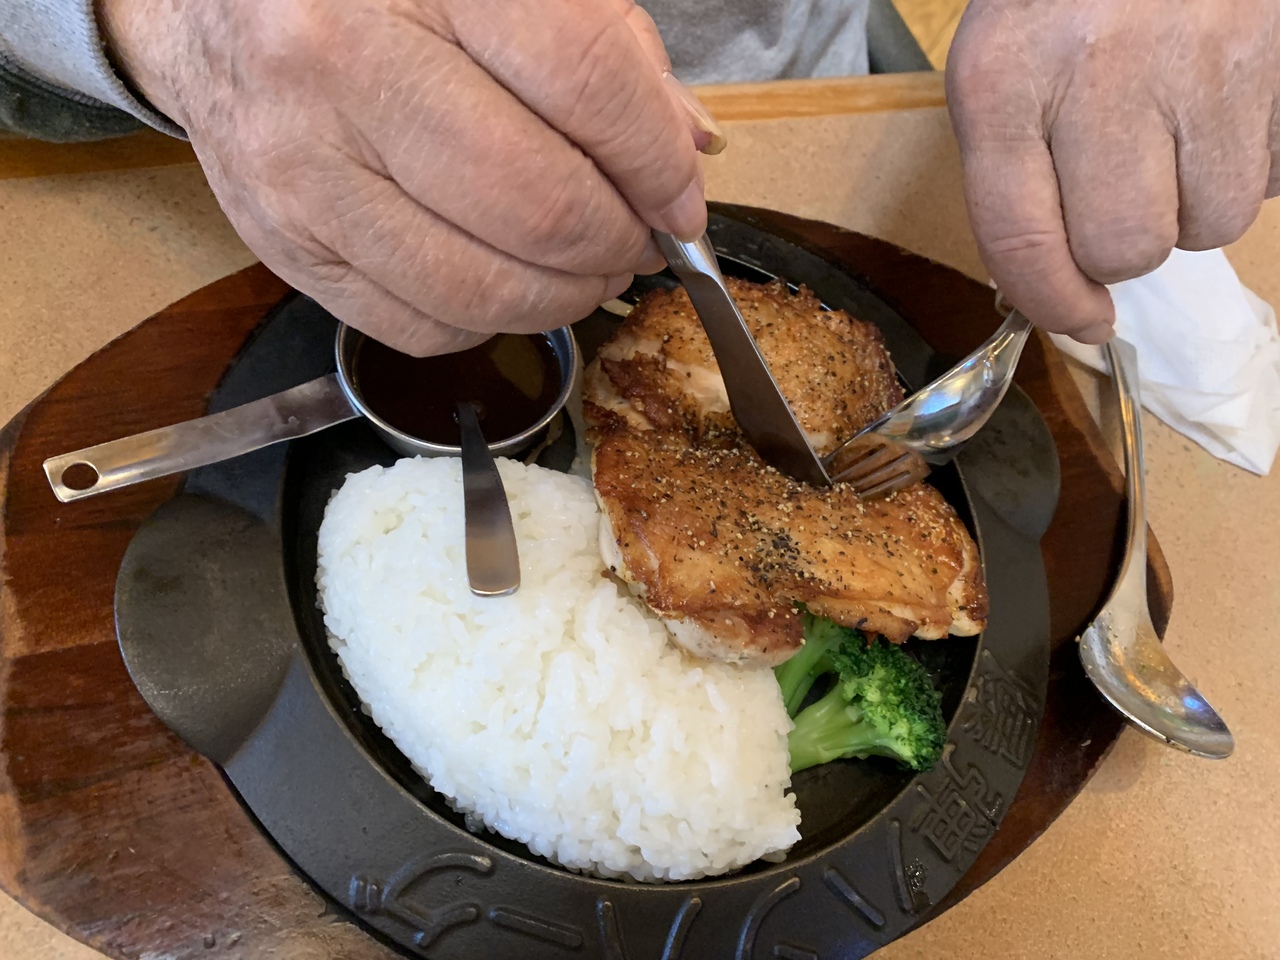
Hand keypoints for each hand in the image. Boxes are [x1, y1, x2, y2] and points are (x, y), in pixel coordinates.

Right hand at [100, 0, 719, 354]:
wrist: (215, 11)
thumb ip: (605, 52)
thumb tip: (687, 150)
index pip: (585, 82)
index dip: (656, 164)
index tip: (679, 201)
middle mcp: (343, 58)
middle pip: (539, 205)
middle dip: (617, 245)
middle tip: (635, 240)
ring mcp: (303, 161)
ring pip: (481, 288)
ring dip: (563, 298)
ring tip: (583, 269)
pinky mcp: (281, 242)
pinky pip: (420, 327)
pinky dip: (488, 322)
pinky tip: (501, 278)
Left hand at [947, 0, 1279, 342]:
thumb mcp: (1003, 68)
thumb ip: (1014, 178)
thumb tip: (1058, 290)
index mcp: (1005, 78)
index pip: (1023, 241)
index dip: (1054, 303)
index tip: (1080, 318)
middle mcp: (1101, 69)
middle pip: (1127, 246)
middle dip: (1128, 245)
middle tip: (1128, 194)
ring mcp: (1203, 56)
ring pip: (1212, 222)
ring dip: (1195, 202)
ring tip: (1176, 133)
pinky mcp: (1279, 55)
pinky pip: (1272, 175)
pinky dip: (1248, 162)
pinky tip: (1219, 109)